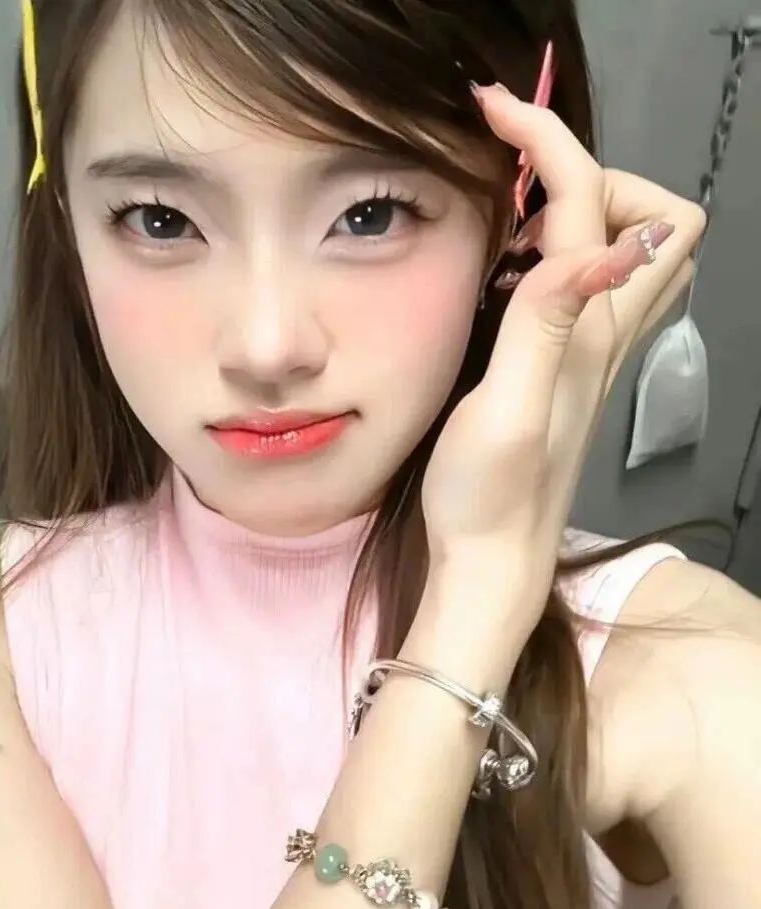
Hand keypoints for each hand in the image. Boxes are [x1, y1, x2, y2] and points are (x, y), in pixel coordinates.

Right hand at [420, 82, 705, 627]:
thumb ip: (548, 325)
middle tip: (516, 182)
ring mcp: (589, 352)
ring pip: (626, 250)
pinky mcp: (565, 368)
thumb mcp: (506, 411)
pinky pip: (587, 285)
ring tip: (507, 220)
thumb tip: (601, 243)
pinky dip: (558, 251)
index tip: (489, 115)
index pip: (590, 203)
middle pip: (653, 217)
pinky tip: (506, 273)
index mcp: (590, 331)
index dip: (547, 143)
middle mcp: (604, 333)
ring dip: (579, 210)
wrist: (489, 561)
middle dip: (591, 173)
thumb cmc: (487, 498)